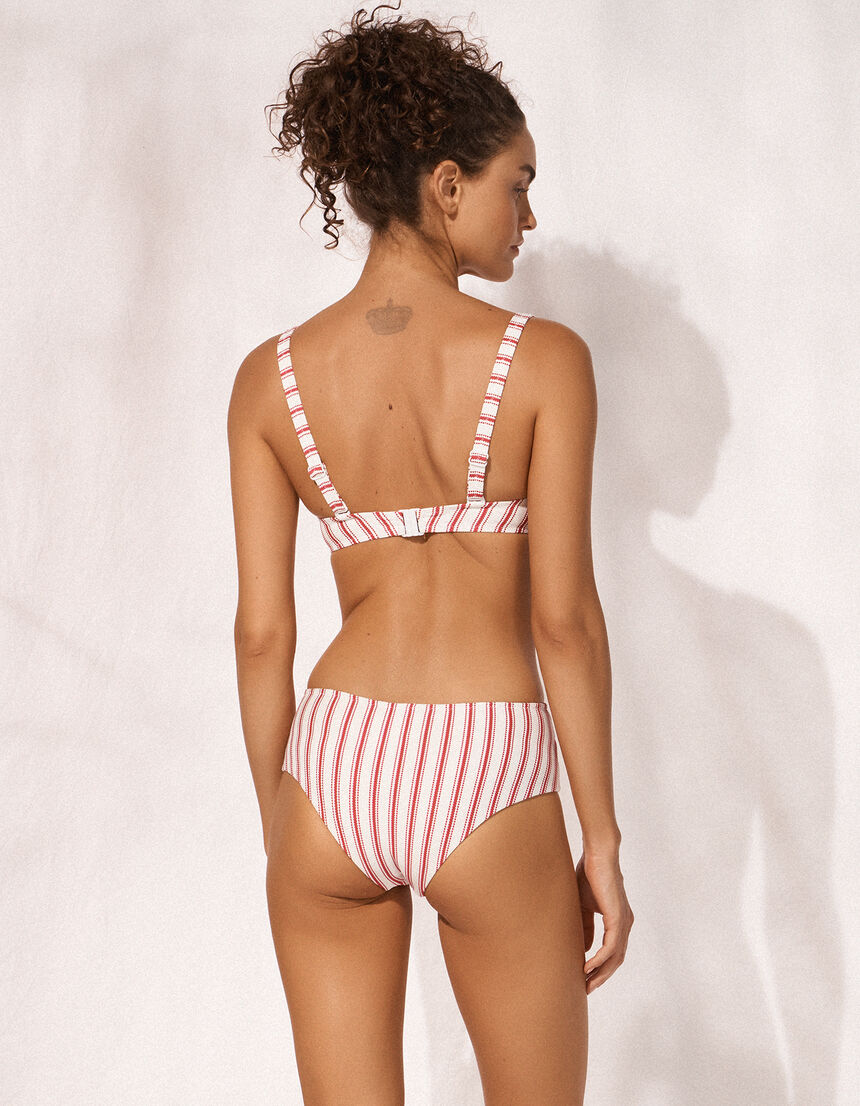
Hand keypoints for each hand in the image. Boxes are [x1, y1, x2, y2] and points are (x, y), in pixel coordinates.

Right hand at [576, 850, 633, 993]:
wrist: (597, 855)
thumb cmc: (589, 875)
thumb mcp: (584, 906)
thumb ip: (585, 927)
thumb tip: (584, 950)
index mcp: (619, 921)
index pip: (613, 952)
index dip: (601, 967)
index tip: (586, 978)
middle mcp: (625, 924)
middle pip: (616, 960)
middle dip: (601, 976)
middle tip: (586, 989)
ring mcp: (623, 922)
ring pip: (615, 957)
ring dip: (600, 973)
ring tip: (585, 983)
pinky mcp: (617, 918)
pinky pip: (610, 946)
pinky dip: (599, 959)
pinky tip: (587, 967)